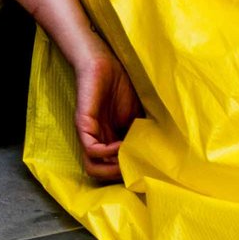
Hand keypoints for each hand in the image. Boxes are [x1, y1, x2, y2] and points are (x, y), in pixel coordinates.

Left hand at [74, 42, 141, 182]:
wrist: (106, 62)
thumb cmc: (120, 86)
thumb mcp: (138, 117)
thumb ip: (141, 136)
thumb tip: (155, 156)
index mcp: (109, 140)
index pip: (114, 168)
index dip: (128, 172)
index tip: (145, 170)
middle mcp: (97, 141)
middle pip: (101, 173)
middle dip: (119, 177)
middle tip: (136, 170)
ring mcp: (88, 134)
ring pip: (92, 167)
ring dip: (111, 170)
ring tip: (127, 162)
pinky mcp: (83, 123)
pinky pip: (90, 150)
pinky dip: (107, 153)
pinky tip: (121, 145)